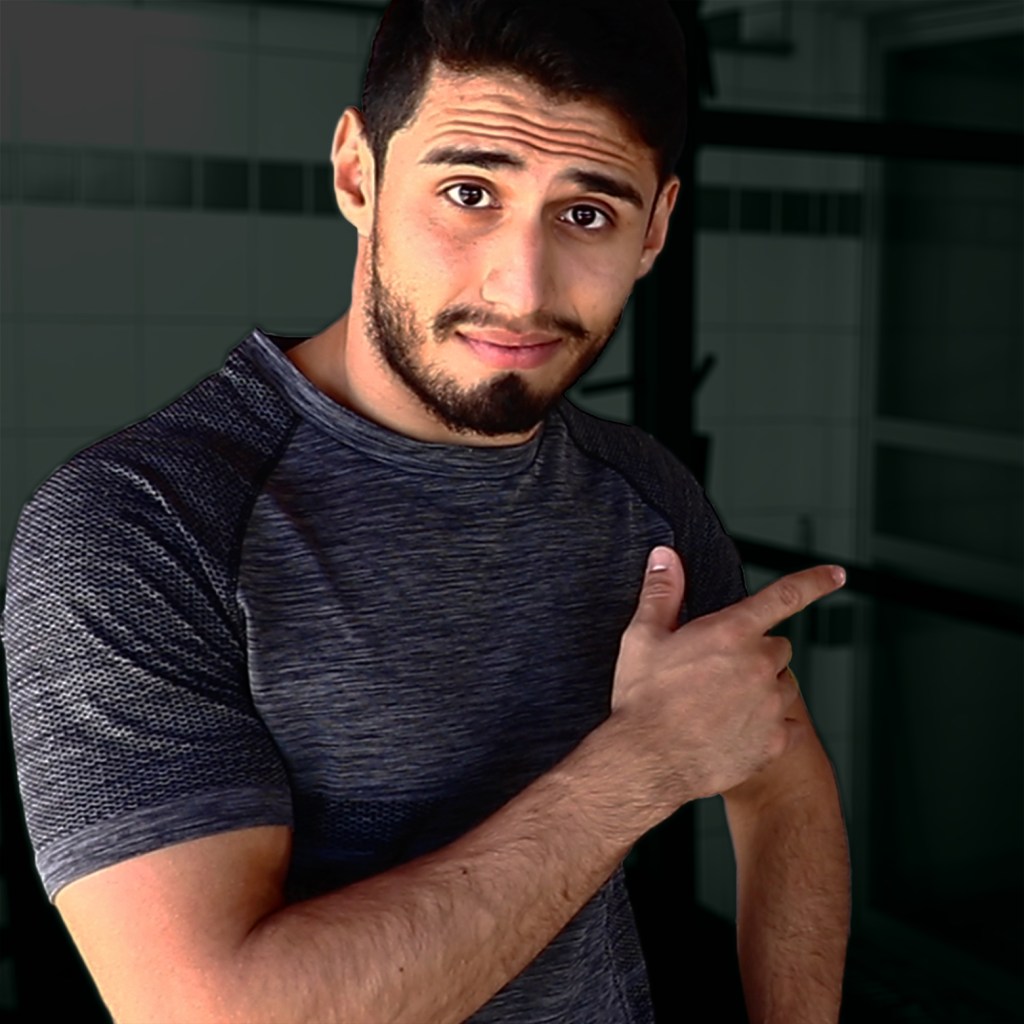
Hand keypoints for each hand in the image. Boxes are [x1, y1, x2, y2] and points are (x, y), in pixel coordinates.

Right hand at [610, 547, 844, 812]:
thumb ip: (662, 592)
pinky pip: (788, 725)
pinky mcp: (774, 741)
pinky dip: (770, 726)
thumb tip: (665, 559)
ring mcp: (771, 704)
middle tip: (718, 671)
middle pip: (779, 647)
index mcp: (732, 632)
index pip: (785, 596)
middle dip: (755, 653)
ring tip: (723, 704)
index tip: (836, 574)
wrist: (646, 760)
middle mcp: (759, 665)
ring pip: (784, 685)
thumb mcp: (643, 637)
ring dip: (764, 689)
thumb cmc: (643, 699)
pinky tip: (737, 730)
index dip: (815, 581)